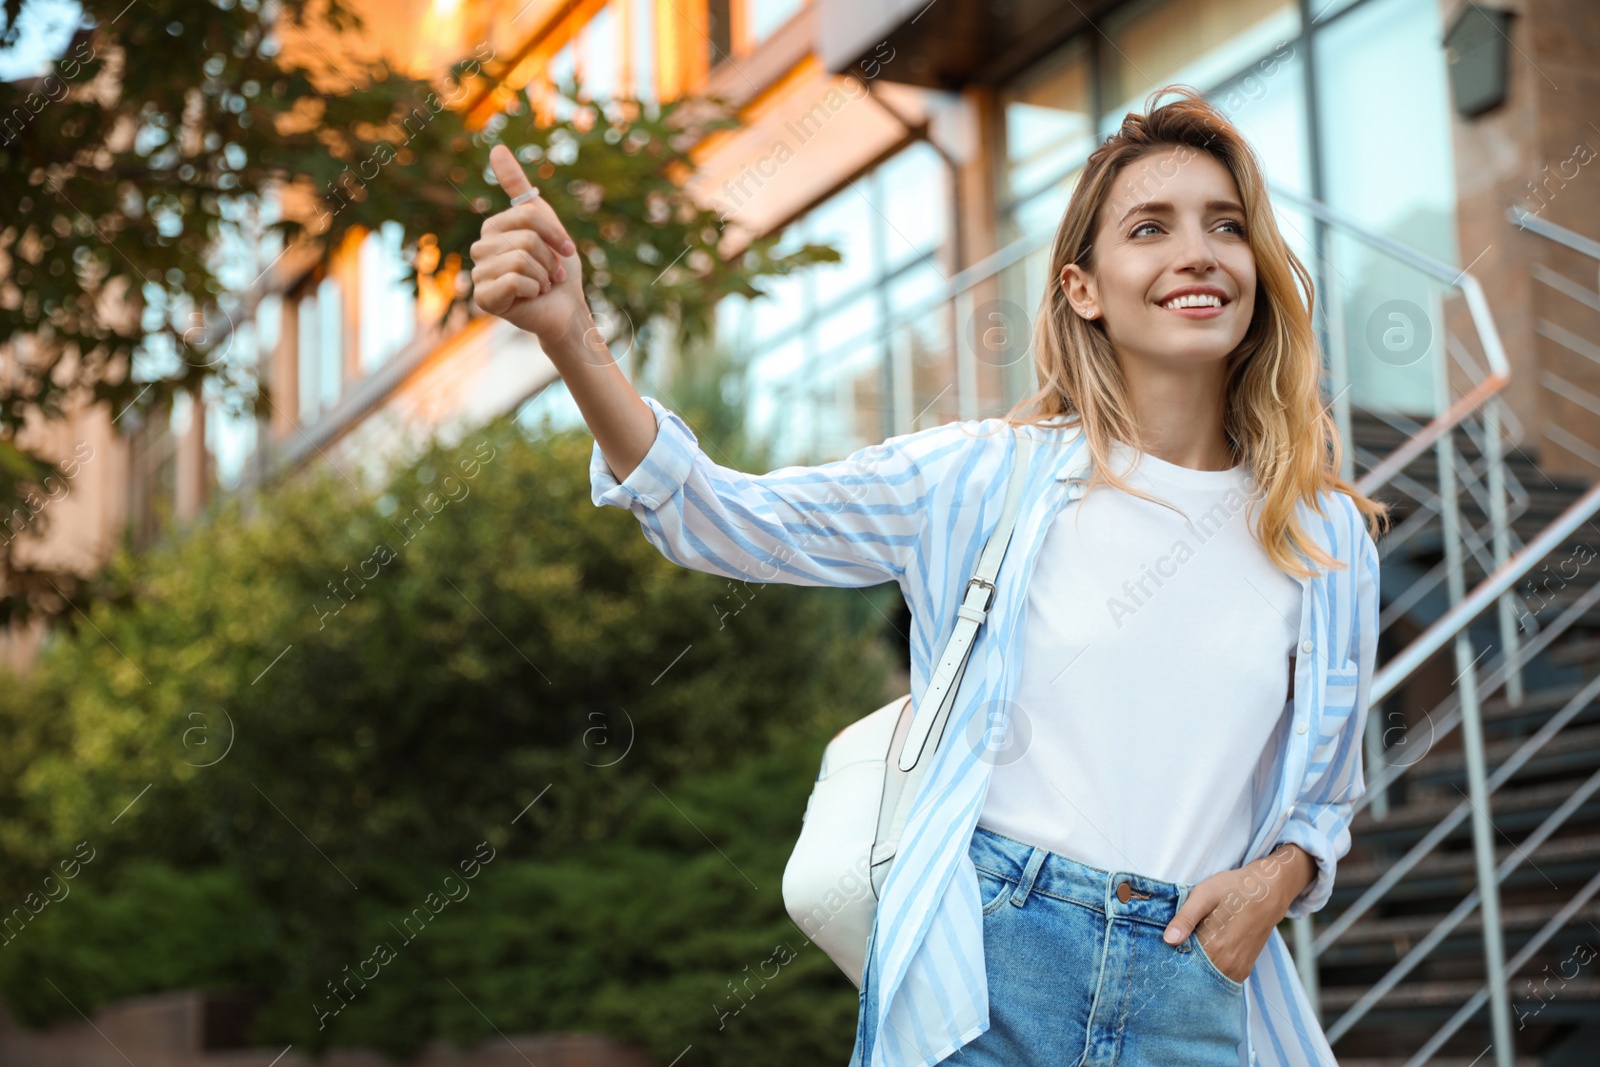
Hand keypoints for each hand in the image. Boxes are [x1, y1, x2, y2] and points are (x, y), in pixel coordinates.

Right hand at [470, 144, 586, 347]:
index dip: (554, 234)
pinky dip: (535, 290)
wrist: (566, 310)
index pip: (527, 215)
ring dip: (543, 276)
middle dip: (549, 259)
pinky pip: (515, 281)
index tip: (565, 250)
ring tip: (542, 286)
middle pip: (526, 238)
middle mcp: (481, 249)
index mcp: (493, 228)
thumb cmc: (557, 269)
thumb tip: (495, 147)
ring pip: (521, 260)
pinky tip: (531, 298)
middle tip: (550, 274)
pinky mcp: (483, 298)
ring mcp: (479, 275)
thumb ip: (518, 186)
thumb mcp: (544, 221)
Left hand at [1160, 845, 1313, 984]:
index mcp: (1215, 946)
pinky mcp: (1244, 970)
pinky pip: (1220, 978)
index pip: (1183, 966)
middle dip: (1181, 967)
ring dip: (1195, 970)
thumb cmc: (1234, 888)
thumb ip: (1186, 918)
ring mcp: (1238, 969)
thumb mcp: (1204, 894)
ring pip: (1208, 980)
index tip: (1161, 952)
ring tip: (1188, 951)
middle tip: (1170, 952)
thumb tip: (1168, 940)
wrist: (1269, 890)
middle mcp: (1228, 964)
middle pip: (1195, 976)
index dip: (1169, 960)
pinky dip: (1209, 972)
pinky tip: (1202, 956)